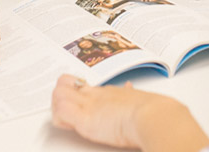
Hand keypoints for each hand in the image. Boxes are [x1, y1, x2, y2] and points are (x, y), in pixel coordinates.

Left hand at [51, 74, 208, 151]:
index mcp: (108, 92)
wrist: (152, 116)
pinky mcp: (84, 119)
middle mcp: (96, 96)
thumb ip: (129, 94)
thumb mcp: (137, 99)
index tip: (75, 96)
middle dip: (61, 95)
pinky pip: (60, 111)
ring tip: (63, 115)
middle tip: (65, 106)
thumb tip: (129, 87)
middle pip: (66, 86)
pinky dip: (58, 116)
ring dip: (56, 105)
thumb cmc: (151, 111)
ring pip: (58, 95)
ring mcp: (89, 105)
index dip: (75, 92)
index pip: (83, 87)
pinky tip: (65, 122)